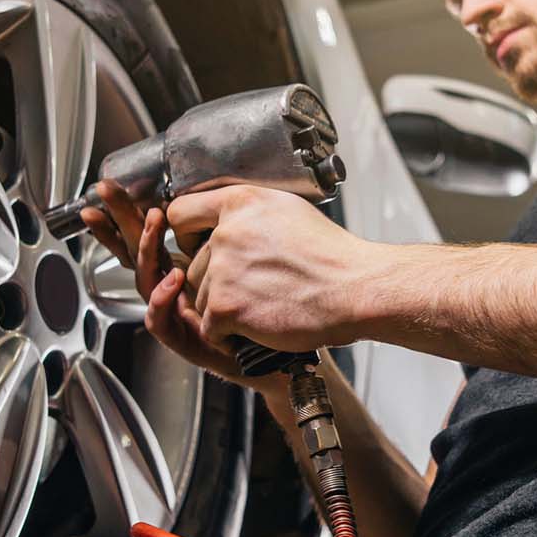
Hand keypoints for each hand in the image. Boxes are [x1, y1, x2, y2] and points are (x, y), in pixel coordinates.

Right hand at [79, 180, 265, 390]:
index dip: (123, 214)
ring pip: (144, 281)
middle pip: (133, 253)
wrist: (272, 353)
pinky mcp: (180, 339)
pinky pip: (159, 320)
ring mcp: (171, 314)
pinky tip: (172, 278)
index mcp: (176, 267)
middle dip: (116, 222)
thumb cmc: (254, 306)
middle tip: (105, 196)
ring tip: (154, 224)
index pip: (143, 237)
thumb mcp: (233, 261)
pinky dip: (162, 299)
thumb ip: (219, 236)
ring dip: (146, 250)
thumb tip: (215, 197)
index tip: (106, 189)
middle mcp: (168, 290)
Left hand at [165, 185, 376, 351]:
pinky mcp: (226, 306)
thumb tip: (223, 222)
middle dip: (215, 281)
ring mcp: (223, 269)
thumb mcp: (287, 211)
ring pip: (201, 297)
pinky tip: (258, 325)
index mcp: (240, 202)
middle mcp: (226, 232)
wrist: (356, 289)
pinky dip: (229, 334)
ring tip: (264, 305)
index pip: (181, 213)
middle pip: (192, 264)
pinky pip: (209, 326)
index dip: (186, 233)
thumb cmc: (331, 257)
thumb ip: (248, 213)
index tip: (195, 245)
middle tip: (252, 288)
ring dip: (225, 308)